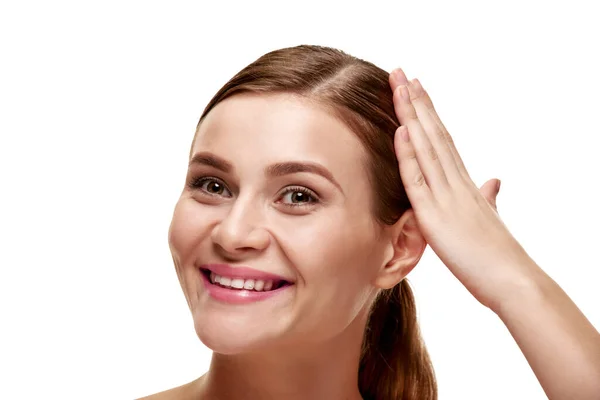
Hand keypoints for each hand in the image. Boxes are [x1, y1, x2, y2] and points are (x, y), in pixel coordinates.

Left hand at [389, 69, 537, 310]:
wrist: (513, 280)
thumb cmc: (498, 256)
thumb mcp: (489, 218)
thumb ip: (488, 197)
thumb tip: (493, 182)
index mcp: (465, 184)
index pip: (443, 140)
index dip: (428, 114)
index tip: (417, 89)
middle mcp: (456, 183)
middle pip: (434, 134)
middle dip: (417, 102)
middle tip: (401, 72)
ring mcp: (447, 197)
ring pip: (426, 148)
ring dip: (412, 116)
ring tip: (400, 86)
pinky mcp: (436, 217)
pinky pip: (419, 180)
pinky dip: (409, 154)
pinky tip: (402, 130)